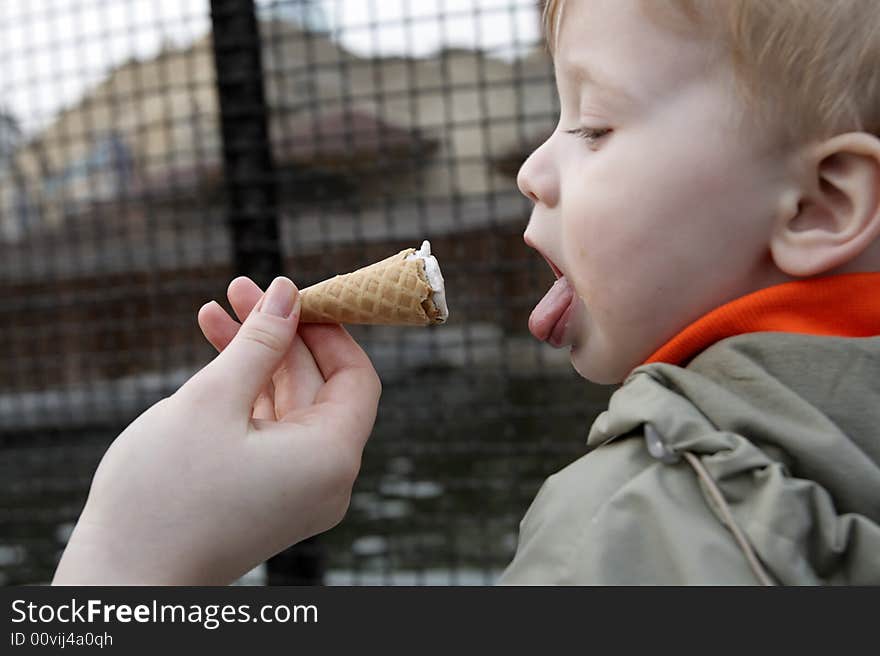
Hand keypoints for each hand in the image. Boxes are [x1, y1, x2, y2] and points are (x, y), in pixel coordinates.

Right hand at [53, 277, 380, 584]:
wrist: (121, 582)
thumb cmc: (163, 494)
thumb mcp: (212, 401)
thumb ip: (259, 343)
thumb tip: (288, 293)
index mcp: (331, 457)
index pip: (355, 377)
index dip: (328, 329)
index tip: (292, 295)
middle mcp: (326, 478)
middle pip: (317, 387)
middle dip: (278, 336)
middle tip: (239, 290)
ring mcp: (297, 491)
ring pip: (288, 406)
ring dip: (256, 360)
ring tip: (215, 312)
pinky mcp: (268, 496)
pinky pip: (270, 433)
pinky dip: (246, 396)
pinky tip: (214, 357)